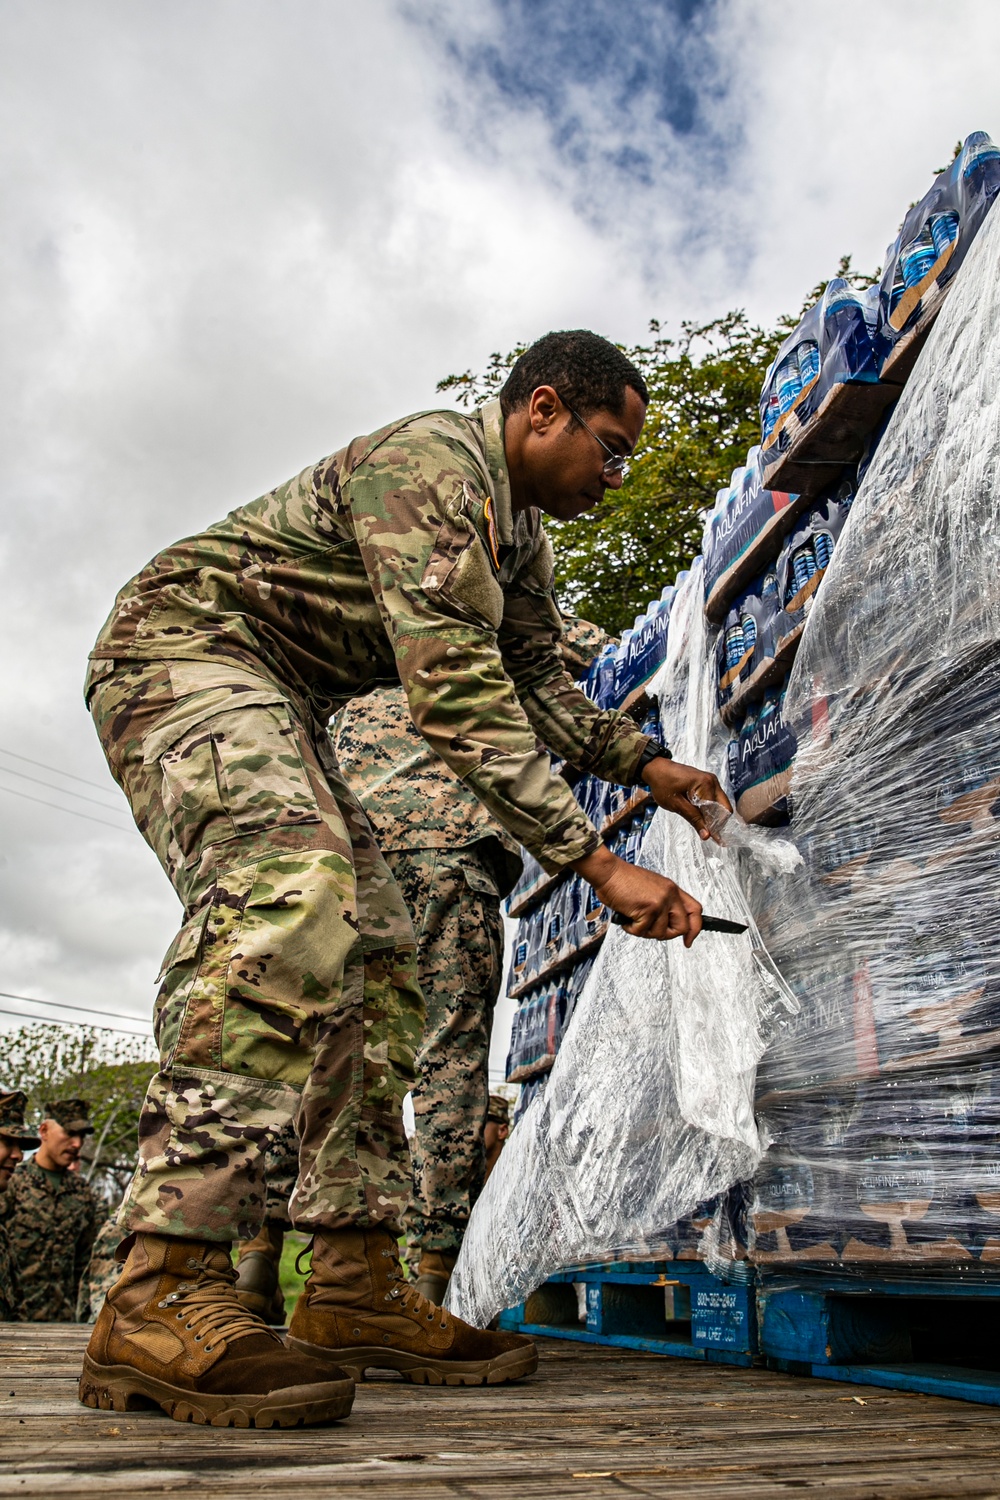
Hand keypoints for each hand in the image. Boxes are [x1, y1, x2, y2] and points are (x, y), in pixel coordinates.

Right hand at [573, 845, 702, 946]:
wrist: (608, 872)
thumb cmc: (623, 879)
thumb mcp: (651, 887)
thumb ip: (663, 902)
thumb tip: (667, 923)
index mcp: (672, 889)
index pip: (695, 910)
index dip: (695, 928)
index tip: (688, 940)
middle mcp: (670, 895)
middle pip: (683, 927)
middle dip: (667, 935)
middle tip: (651, 931)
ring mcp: (660, 902)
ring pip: (660, 932)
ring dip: (643, 930)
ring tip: (633, 917)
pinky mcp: (648, 909)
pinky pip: (642, 931)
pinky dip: (631, 928)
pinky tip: (626, 916)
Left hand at [642, 758, 731, 841]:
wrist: (656, 768)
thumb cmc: (663, 783)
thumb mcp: (676, 804)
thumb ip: (693, 819)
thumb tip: (707, 835)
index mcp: (705, 784)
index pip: (718, 811)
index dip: (715, 826)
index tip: (713, 838)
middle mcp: (712, 781)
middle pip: (724, 807)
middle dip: (718, 821)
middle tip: (710, 834)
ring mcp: (710, 781)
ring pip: (719, 804)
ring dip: (713, 815)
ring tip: (704, 826)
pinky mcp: (706, 782)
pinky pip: (713, 799)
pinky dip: (709, 809)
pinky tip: (701, 816)